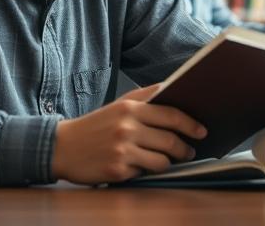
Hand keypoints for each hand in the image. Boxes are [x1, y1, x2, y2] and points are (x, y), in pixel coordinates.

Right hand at [50, 83, 206, 183]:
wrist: (62, 147)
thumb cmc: (95, 125)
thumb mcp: (118, 105)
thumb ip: (146, 97)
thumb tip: (174, 90)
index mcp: (129, 108)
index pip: (170, 114)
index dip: (190, 123)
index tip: (202, 130)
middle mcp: (127, 127)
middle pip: (170, 138)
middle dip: (184, 147)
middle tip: (189, 151)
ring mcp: (122, 149)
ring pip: (162, 159)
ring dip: (169, 162)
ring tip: (171, 161)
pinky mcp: (116, 169)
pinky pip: (144, 173)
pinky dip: (147, 172)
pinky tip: (144, 167)